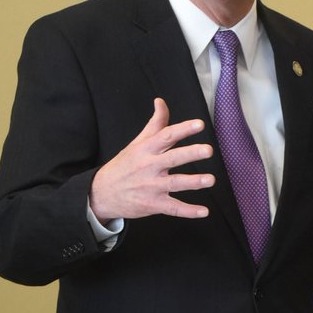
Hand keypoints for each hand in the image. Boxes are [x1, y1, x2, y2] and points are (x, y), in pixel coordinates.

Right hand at [89, 98, 214, 222]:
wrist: (102, 193)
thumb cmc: (124, 165)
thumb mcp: (137, 143)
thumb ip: (155, 124)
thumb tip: (161, 101)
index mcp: (146, 149)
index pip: (166, 136)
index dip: (183, 129)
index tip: (199, 124)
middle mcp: (149, 167)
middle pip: (172, 159)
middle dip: (191, 154)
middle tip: (208, 150)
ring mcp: (151, 187)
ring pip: (175, 184)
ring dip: (193, 182)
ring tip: (210, 180)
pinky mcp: (153, 204)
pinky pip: (173, 208)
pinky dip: (189, 211)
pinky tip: (203, 211)